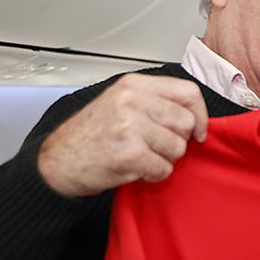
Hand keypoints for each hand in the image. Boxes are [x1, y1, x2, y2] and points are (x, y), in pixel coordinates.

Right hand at [38, 73, 208, 197]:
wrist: (59, 161)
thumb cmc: (92, 134)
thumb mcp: (121, 102)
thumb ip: (156, 101)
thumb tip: (195, 114)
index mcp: (134, 85)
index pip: (188, 92)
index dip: (200, 114)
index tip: (198, 130)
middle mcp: (132, 101)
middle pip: (186, 122)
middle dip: (177, 140)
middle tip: (156, 146)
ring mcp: (130, 126)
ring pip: (178, 147)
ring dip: (164, 158)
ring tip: (141, 156)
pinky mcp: (130, 153)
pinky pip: (164, 168)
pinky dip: (154, 174)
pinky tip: (136, 168)